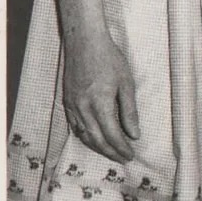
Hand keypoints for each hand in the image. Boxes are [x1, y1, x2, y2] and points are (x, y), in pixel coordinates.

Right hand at [62, 29, 139, 161]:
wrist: (84, 41)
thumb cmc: (109, 58)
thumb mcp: (126, 83)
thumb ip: (129, 111)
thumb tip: (134, 134)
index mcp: (100, 104)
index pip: (112, 135)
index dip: (122, 148)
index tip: (131, 155)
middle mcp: (83, 108)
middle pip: (97, 140)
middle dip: (111, 152)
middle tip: (123, 159)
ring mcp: (73, 105)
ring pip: (84, 135)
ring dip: (97, 147)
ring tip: (110, 153)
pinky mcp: (67, 100)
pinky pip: (75, 125)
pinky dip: (85, 136)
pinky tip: (93, 139)